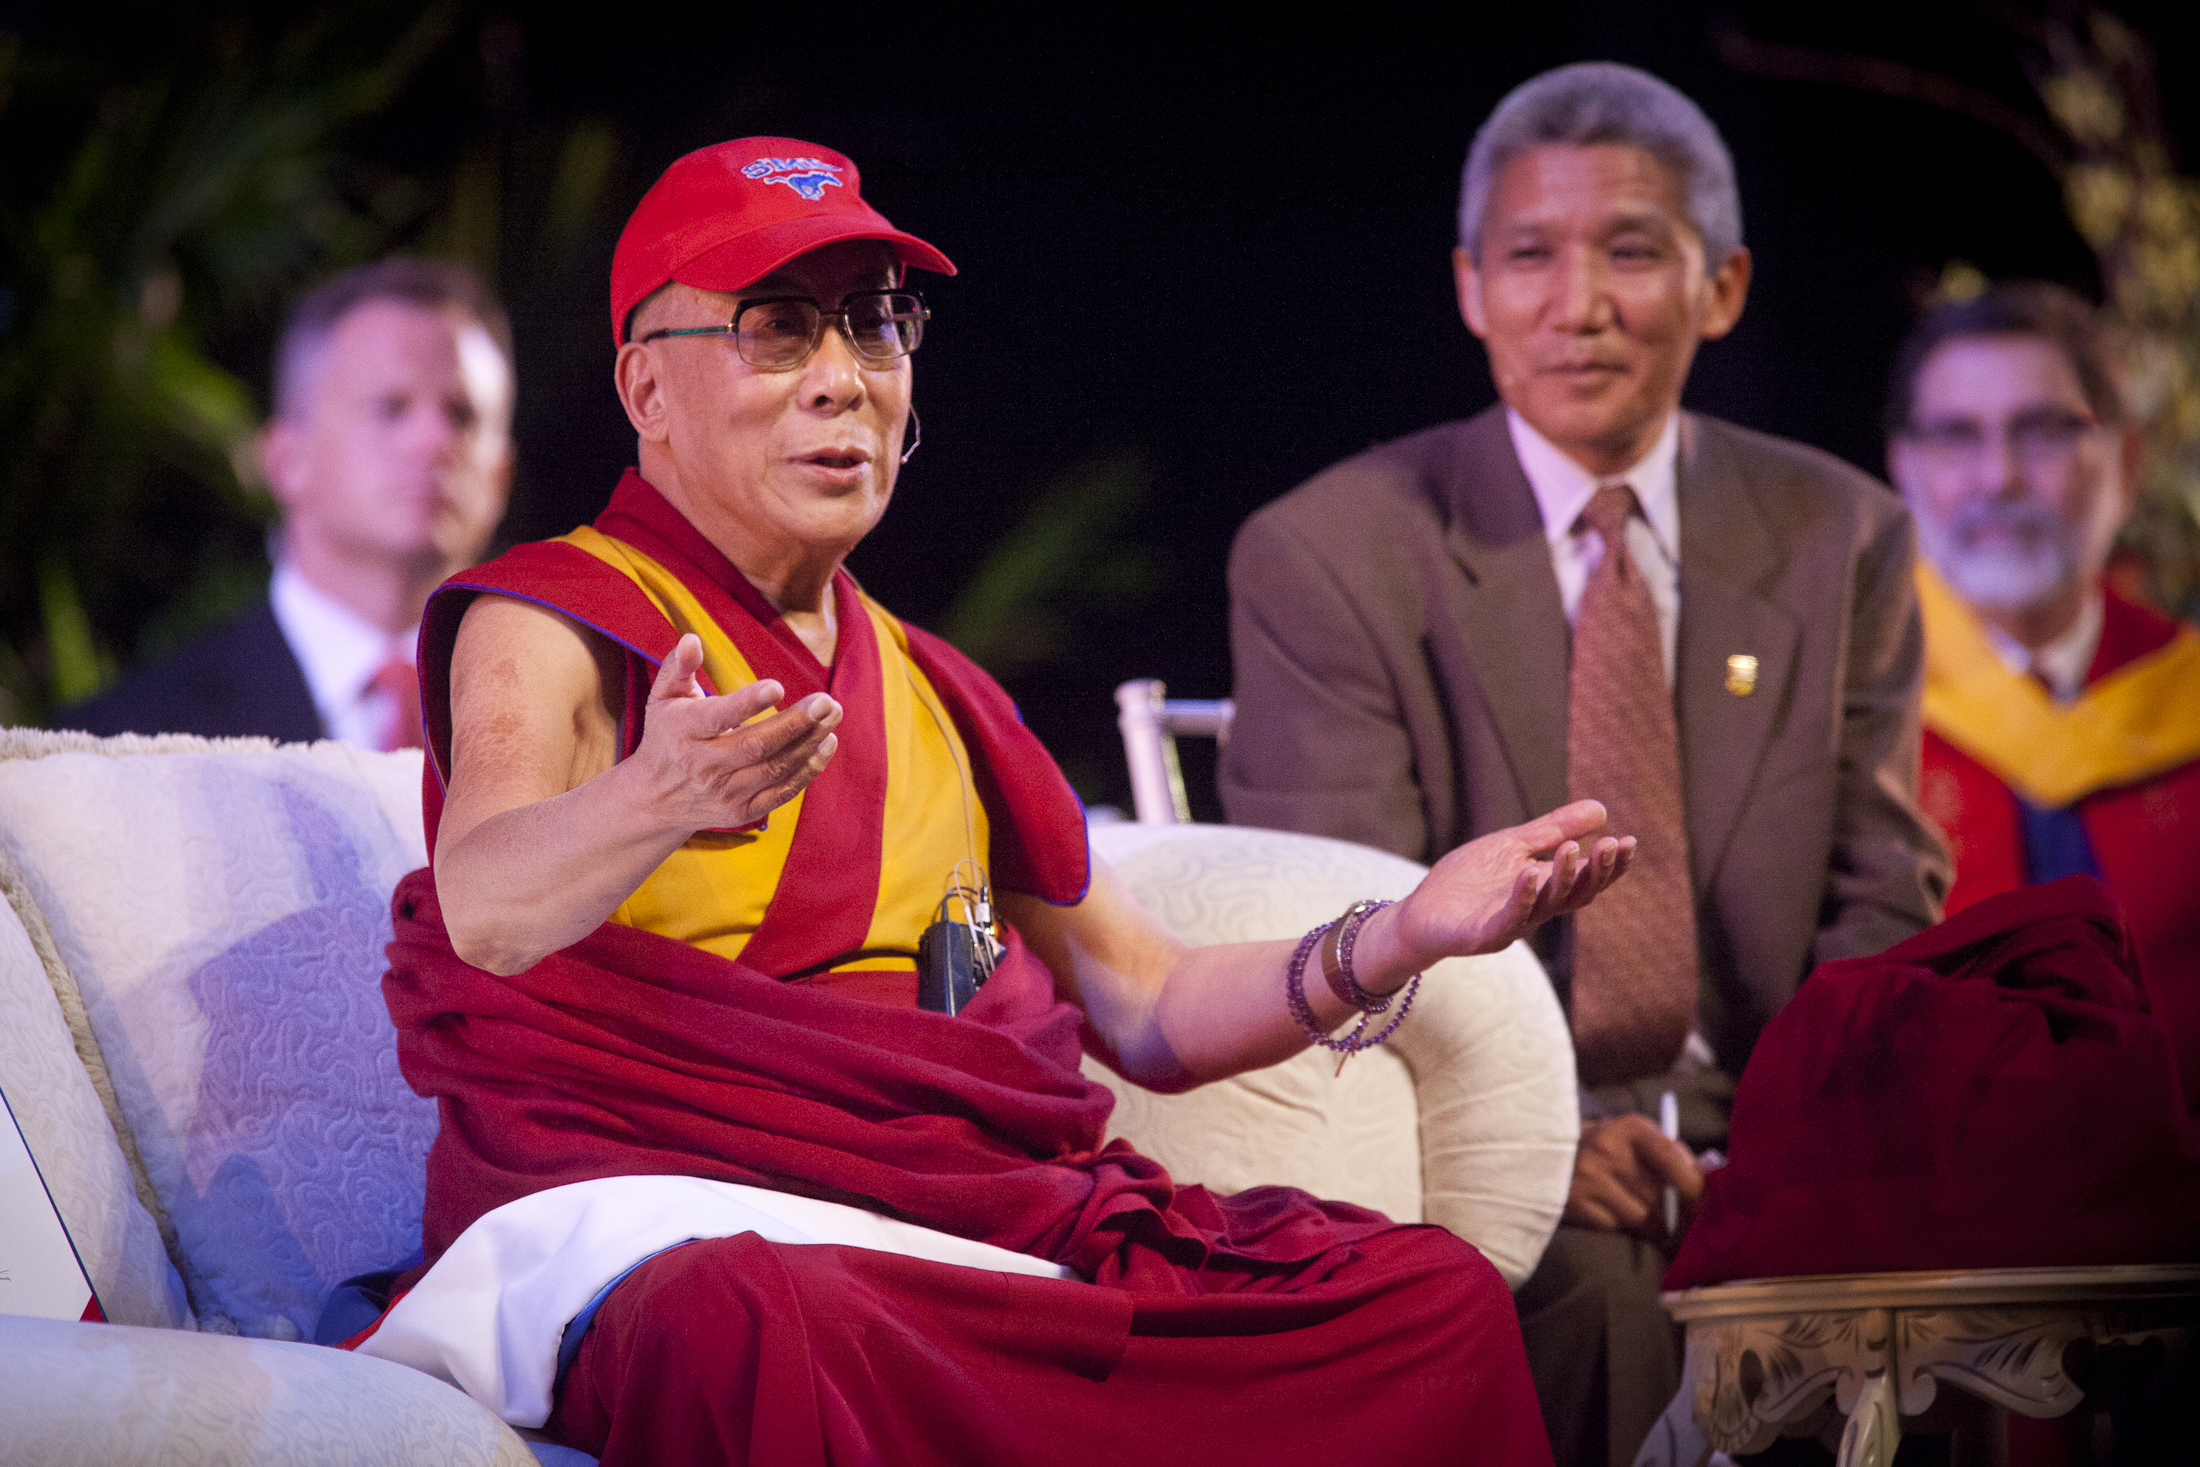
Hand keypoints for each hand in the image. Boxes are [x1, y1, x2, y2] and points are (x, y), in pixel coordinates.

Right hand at [631, 634, 841, 832]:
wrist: (655, 801)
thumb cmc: (666, 737)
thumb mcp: (662, 698)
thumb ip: (679, 666)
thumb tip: (693, 638)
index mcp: (684, 731)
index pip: (718, 716)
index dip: (748, 703)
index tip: (778, 686)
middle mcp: (704, 765)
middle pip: (757, 745)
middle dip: (795, 723)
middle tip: (827, 701)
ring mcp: (725, 791)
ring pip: (775, 768)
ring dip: (810, 742)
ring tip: (833, 715)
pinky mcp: (742, 811)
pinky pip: (782, 792)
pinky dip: (809, 770)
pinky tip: (827, 744)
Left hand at [1377, 799, 1633, 975]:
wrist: (1420, 912)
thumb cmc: (1467, 881)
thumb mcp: (1513, 845)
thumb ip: (1553, 830)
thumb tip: (1602, 809)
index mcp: (1545, 889)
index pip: (1587, 880)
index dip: (1610, 865)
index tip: (1630, 841)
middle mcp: (1535, 910)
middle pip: (1576, 895)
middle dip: (1597, 872)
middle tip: (1611, 845)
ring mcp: (1511, 924)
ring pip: (1548, 905)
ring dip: (1563, 878)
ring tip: (1571, 849)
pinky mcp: (1484, 935)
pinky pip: (1509, 918)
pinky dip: (1523, 896)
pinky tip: (1530, 872)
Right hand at [1563, 1115, 1702, 1238]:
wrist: (1549, 1155)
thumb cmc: (1609, 1147)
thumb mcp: (1638, 1137)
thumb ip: (1674, 1154)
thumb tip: (1709, 1180)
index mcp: (1631, 1129)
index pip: (1671, 1157)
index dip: (1693, 1186)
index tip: (1704, 1204)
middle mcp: (1609, 1151)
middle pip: (1663, 1198)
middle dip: (1681, 1215)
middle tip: (1689, 1222)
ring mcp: (1591, 1180)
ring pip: (1646, 1220)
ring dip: (1659, 1227)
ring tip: (1658, 1222)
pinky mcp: (1579, 1206)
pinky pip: (1622, 1230)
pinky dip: (1631, 1230)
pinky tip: (1625, 1218)